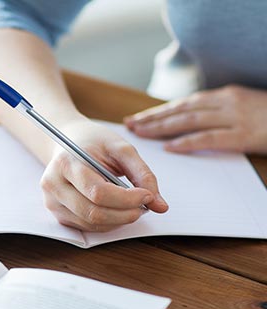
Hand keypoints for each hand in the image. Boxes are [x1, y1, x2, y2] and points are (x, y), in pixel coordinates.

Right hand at [40, 118, 168, 231]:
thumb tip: (160, 206)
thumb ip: (143, 174)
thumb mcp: (121, 148)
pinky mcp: (57, 214)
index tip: (148, 196)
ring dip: (118, 220)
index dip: (127, 199)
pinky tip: (116, 210)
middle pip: (93, 212)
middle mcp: (53, 185)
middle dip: (125, 214)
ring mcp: (52, 202)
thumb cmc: (94, 143)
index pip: (98, 192)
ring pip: (91, 224)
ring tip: (132, 207)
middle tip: (144, 206)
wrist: (66, 142)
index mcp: (66, 163)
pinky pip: (87, 227)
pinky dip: (108, 223)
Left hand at [124, 85, 266, 153]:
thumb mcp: (242, 108)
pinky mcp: (244, 134)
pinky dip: (188, 142)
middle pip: (181, 110)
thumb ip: (217, 113)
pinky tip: (170, 148)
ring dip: (162, 128)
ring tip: (141, 134)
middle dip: (152, 118)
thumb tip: (187, 126)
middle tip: (129, 126)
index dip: (158, 112)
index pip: (183, 104)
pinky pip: (210, 138)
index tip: (136, 119)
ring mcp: (235, 118)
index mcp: (224, 96)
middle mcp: (226, 103)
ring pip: (190, 121)